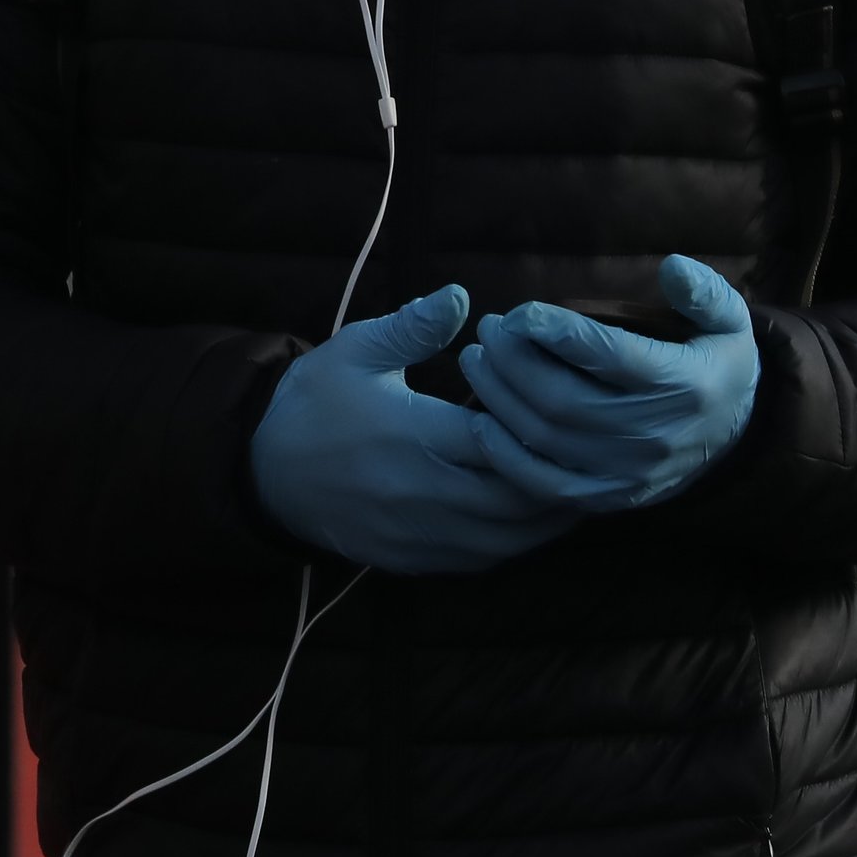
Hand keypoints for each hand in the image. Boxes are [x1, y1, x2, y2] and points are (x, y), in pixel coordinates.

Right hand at [250, 285, 577, 574]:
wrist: (263, 470)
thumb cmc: (315, 402)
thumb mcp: (356, 349)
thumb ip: (412, 326)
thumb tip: (461, 296)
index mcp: (413, 435)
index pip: (497, 440)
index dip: (539, 431)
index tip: (570, 413)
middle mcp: (421, 492)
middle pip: (513, 498)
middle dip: (558, 481)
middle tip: (594, 459)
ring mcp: (416, 534)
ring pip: (502, 539)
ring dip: (544, 519)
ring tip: (580, 490)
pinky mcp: (409, 560)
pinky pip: (476, 561)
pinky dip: (512, 543)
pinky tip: (532, 521)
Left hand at [458, 256, 759, 513]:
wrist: (735, 437)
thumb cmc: (717, 363)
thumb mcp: (729, 319)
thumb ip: (703, 290)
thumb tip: (672, 265)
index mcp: (684, 384)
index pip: (609, 356)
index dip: (556, 332)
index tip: (520, 312)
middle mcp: (655, 433)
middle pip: (564, 399)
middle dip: (514, 361)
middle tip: (488, 329)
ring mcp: (630, 472)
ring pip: (547, 438)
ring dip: (500, 398)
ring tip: (475, 359)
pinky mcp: (610, 497)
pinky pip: (546, 484)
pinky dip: (507, 456)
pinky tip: (482, 422)